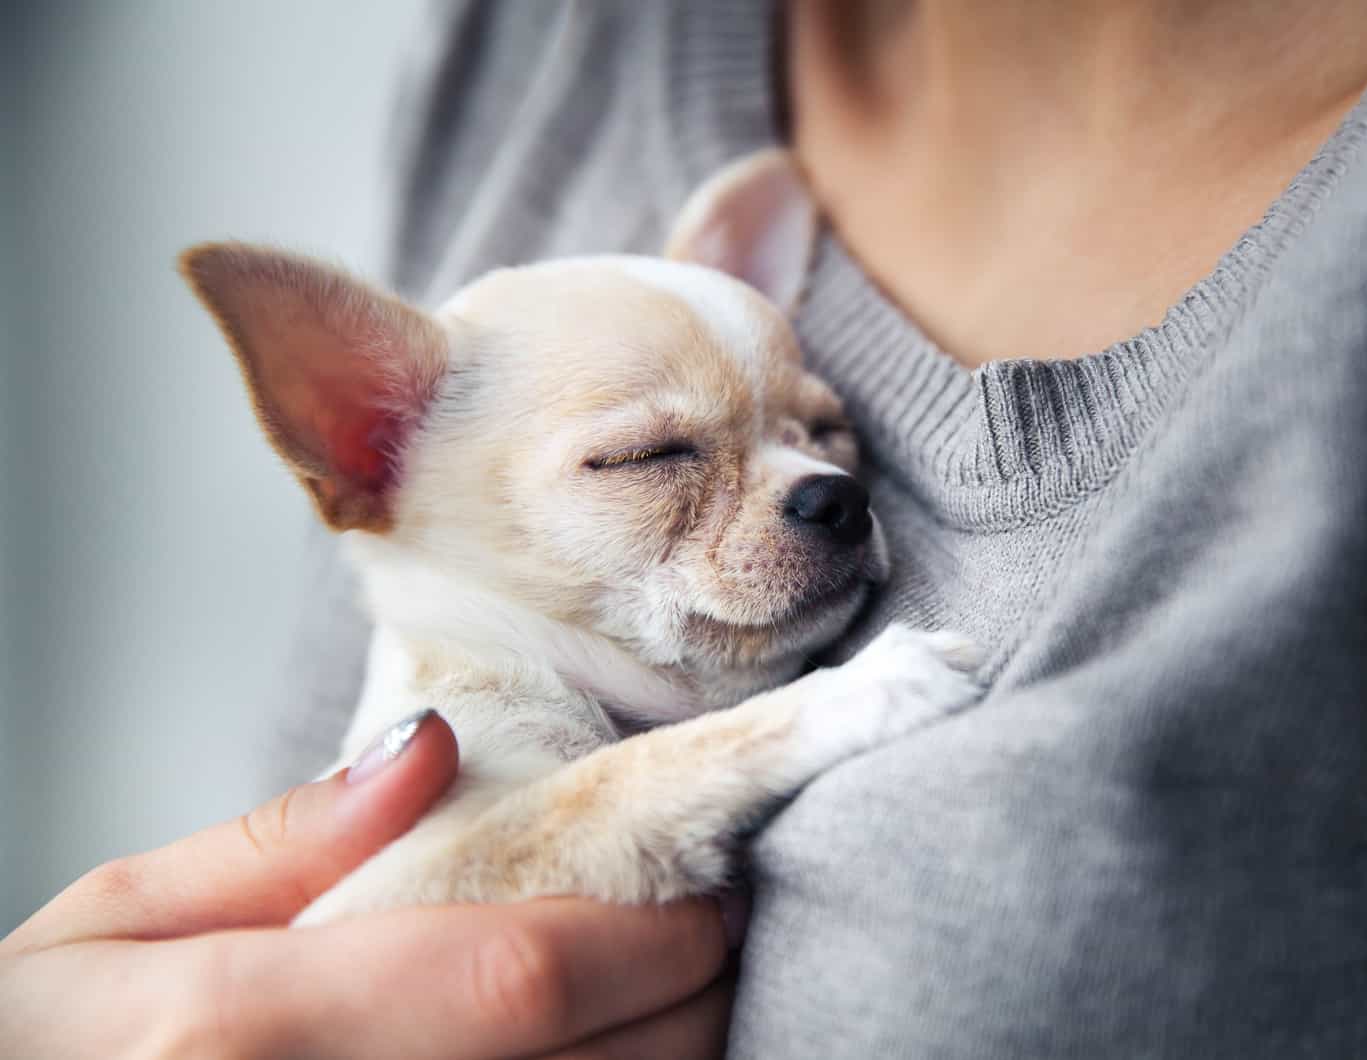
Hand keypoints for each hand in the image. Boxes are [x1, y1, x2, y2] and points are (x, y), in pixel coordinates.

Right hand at [0, 711, 736, 1058]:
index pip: (518, 976)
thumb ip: (281, 843)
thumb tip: (434, 751)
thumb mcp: (110, 926)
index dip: (650, 936)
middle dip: (691, 1001)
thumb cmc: (48, 1057)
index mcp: (237, 1029)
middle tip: (716, 935)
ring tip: (677, 1000)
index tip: (705, 892)